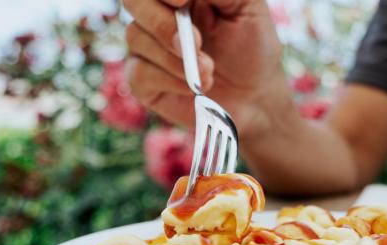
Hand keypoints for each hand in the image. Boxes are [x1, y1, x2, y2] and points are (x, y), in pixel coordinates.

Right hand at [123, 0, 286, 139]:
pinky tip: (192, 88)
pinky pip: (138, 72)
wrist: (253, 94)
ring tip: (208, 72)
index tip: (184, 2)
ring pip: (136, 37)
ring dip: (175, 59)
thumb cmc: (251, 46)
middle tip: (196, 43)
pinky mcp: (140, 78)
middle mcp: (157, 14)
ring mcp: (145, 46)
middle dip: (162, 24)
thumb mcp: (247, 8)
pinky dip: (170, 81)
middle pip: (133, 2)